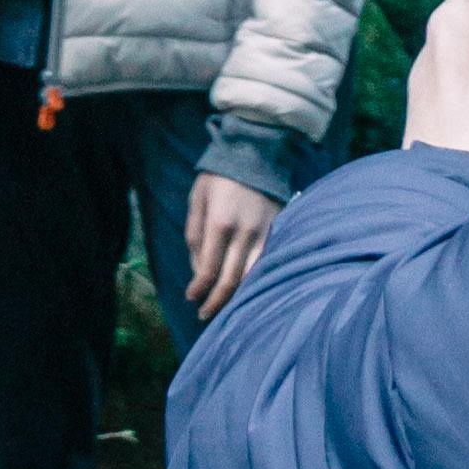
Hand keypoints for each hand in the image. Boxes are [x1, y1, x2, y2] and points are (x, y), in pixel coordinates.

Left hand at [184, 167, 280, 316]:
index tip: (190, 298)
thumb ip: (194, 236)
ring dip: (237, 297)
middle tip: (204, 315)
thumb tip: (198, 270)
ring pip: (252, 276)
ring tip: (225, 309)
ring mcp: (265, 233)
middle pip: (231, 279)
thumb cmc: (219, 178)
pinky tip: (246, 289)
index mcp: (220, 223)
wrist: (255, 154)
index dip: (199, 289)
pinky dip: (255, 280)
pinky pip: (267, 264)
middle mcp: (245, 232)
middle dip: (216, 302)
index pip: (209, 269)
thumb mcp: (197, 200)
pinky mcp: (278, 231)